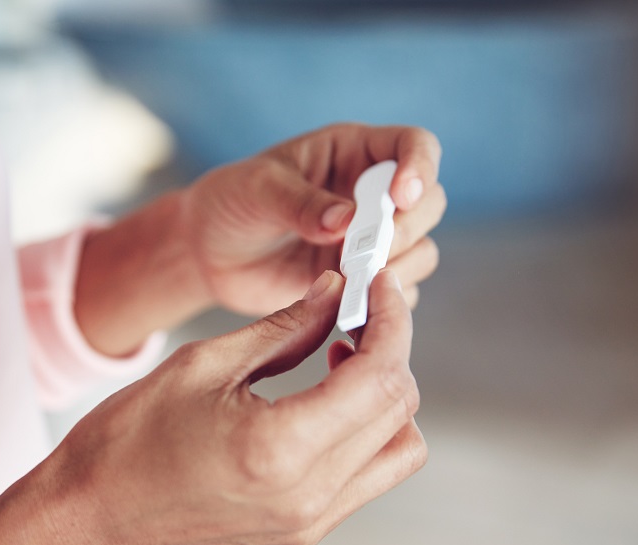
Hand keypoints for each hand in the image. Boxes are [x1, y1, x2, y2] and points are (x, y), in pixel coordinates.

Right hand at [52, 268, 424, 544]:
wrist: (95, 513)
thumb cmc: (131, 437)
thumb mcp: (205, 362)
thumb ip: (284, 327)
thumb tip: (337, 292)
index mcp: (280, 448)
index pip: (380, 377)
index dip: (393, 321)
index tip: (380, 285)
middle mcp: (308, 496)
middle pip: (400, 412)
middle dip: (392, 350)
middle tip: (359, 312)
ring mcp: (310, 523)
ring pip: (401, 450)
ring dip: (386, 396)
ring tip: (342, 359)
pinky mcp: (304, 532)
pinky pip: (369, 475)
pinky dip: (366, 430)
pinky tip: (325, 399)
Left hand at [181, 123, 445, 313]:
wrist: (208, 254)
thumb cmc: (231, 202)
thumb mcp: (257, 189)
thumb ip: (301, 203)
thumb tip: (348, 221)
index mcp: (353, 153)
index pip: (414, 146)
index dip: (420, 168)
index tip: (401, 197)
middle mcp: (372, 196)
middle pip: (429, 203)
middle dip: (407, 229)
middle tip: (366, 251)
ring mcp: (370, 241)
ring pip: (422, 251)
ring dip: (398, 268)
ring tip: (351, 278)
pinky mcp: (361, 281)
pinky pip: (395, 295)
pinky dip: (381, 303)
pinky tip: (348, 305)